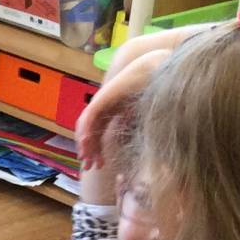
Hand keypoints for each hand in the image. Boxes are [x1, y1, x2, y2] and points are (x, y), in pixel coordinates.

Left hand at [76, 47, 173, 167]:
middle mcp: (104, 109)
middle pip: (91, 133)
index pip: (100, 135)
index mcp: (112, 113)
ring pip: (86, 127)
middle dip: (89, 151)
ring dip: (85, 144)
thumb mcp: (142, 116)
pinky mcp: (101, 98)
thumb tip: (137, 147)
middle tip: (89, 167)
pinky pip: (89, 117)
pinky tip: (86, 143)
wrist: (154, 71)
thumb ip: (133, 128)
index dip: (98, 151)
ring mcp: (101, 103)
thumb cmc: (152, 91)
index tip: (99, 166)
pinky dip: (86, 130)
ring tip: (86, 158)